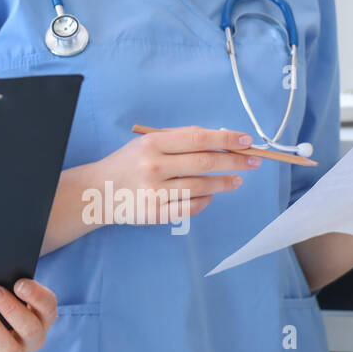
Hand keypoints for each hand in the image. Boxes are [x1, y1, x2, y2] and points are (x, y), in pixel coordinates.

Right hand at [92, 125, 260, 224]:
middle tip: (253, 161)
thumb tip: (219, 141)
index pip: (197, 138)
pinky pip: (191, 207)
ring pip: (201, 186)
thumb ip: (177, 140)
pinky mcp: (156, 213)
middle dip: (234, 162)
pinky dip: (205, 200)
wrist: (99, 191)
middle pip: (204, 163)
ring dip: (225, 183)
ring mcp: (155, 192)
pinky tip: (210, 195)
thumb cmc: (128, 163)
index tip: (245, 140)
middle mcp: (153, 166)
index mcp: (152, 143)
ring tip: (237, 181)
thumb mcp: (145, 143)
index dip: (225, 139)